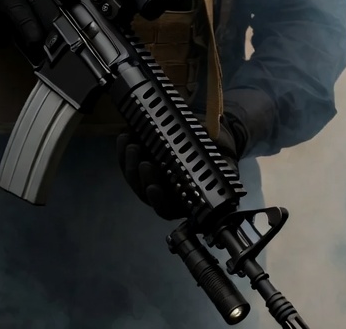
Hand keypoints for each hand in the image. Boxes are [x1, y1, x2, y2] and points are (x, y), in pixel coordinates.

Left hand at [117, 117, 241, 220]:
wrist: (211, 142)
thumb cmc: (218, 156)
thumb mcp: (222, 162)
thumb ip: (218, 164)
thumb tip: (215, 151)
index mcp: (183, 199)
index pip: (166, 209)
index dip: (158, 201)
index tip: (153, 188)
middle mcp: (164, 192)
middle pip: (145, 193)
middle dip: (141, 177)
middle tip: (144, 162)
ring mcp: (151, 178)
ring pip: (134, 178)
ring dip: (129, 162)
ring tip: (132, 145)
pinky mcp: (141, 162)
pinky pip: (127, 161)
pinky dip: (123, 149)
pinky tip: (125, 136)